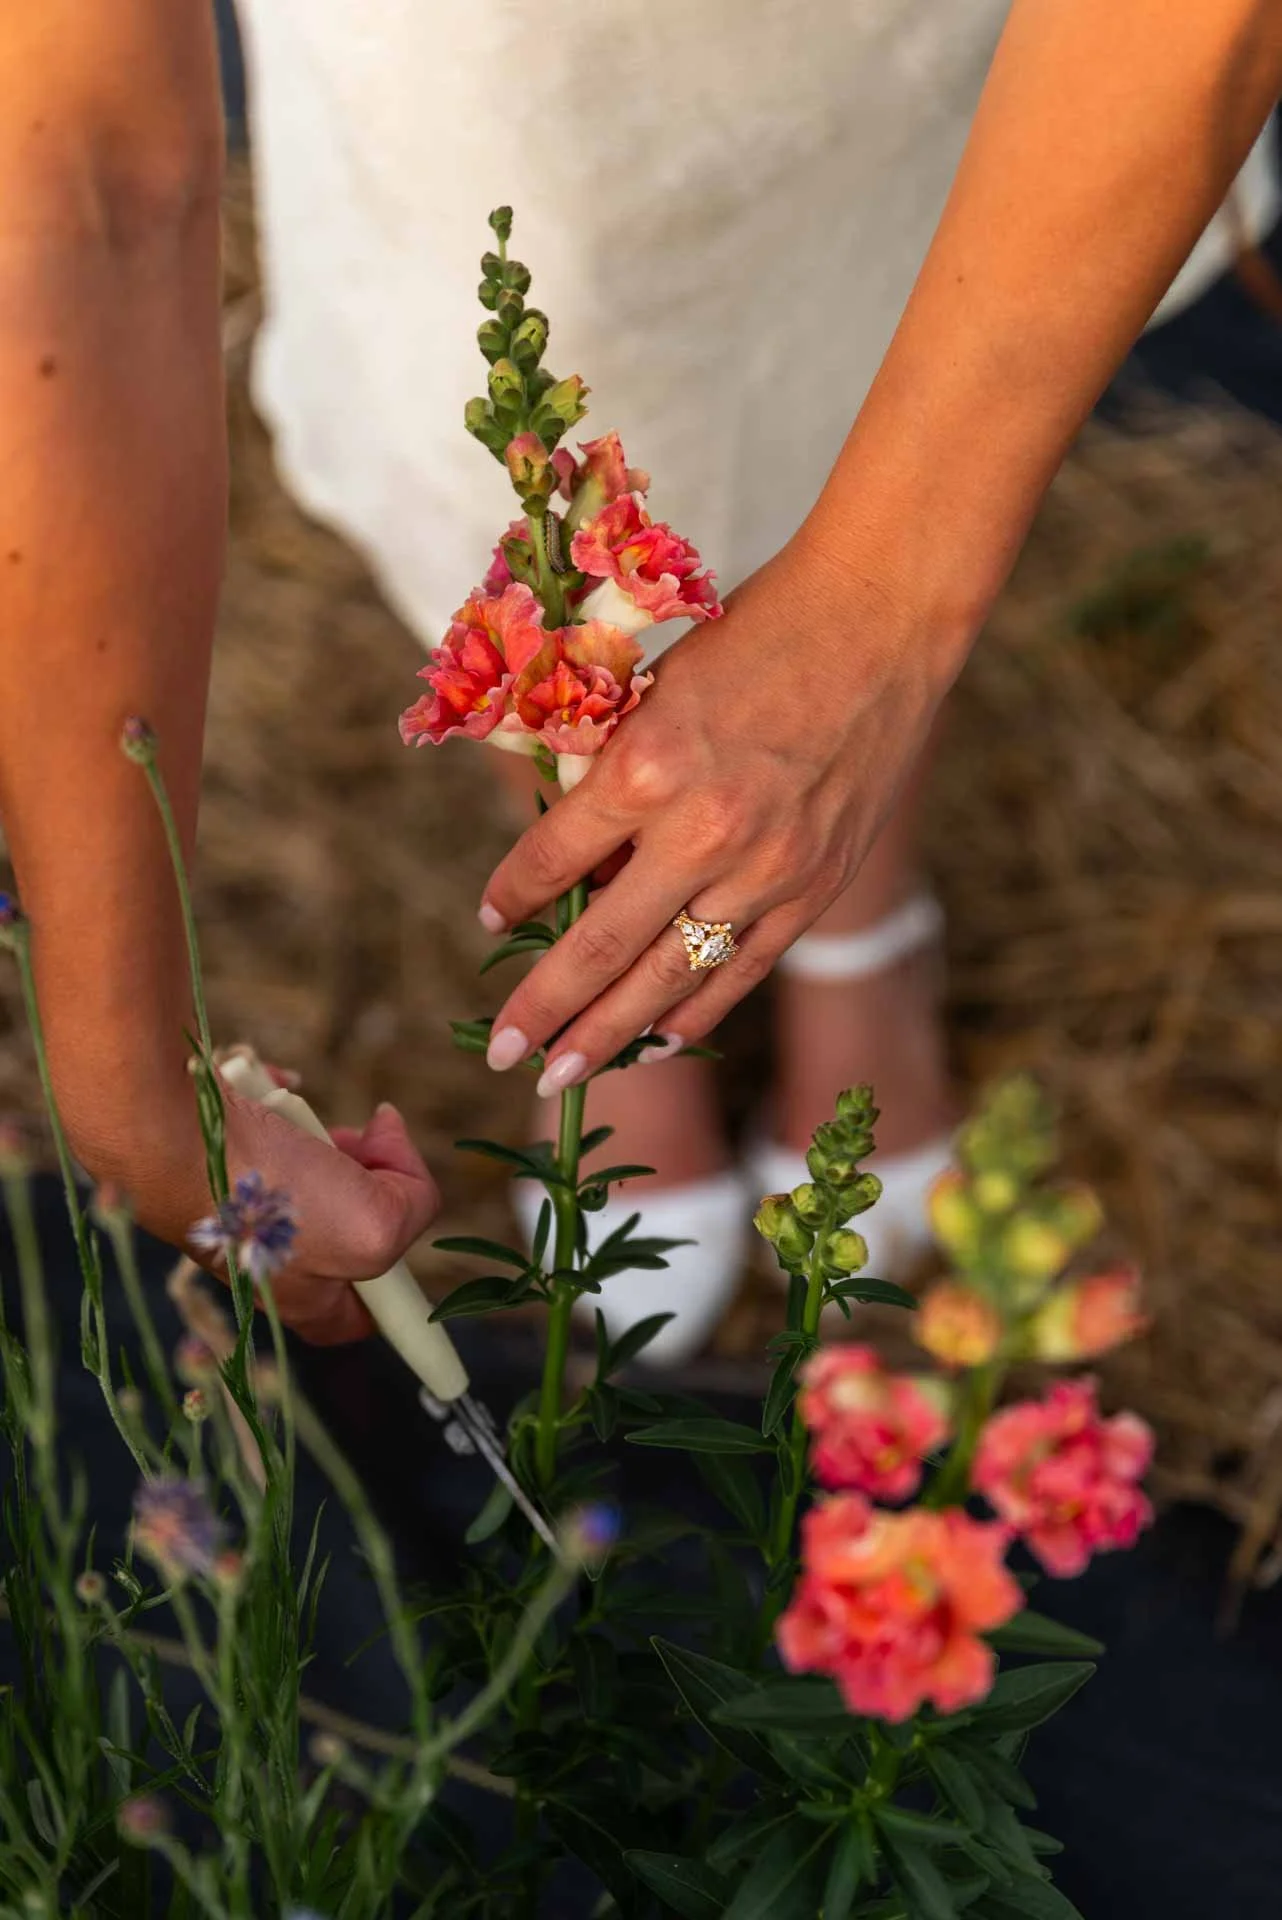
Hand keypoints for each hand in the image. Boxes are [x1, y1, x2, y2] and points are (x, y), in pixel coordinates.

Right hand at [64, 1077, 439, 1346]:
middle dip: (365, 1179)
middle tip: (355, 1154)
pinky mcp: (220, 1159)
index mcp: (302, 1298)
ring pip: (312, 1168)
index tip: (402, 1227)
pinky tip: (278, 1091)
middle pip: (347, 1224)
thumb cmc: (265, 1196)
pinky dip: (282, 1103)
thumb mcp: (372, 1226)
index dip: (395, 1277)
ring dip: (321, 1135)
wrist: (167, 1134)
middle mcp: (270, 1261)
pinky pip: (273, 1124)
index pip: (362, 1314)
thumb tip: (391, 1147)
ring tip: (306, 1126)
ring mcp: (242, 1209)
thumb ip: (411, 1208)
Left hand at [478, 528, 968, 1094]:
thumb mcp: (654, 689)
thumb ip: (609, 773)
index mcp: (644, 766)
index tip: (490, 922)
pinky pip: (740, 971)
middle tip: (498, 1055)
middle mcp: (702, 830)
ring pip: (669, 978)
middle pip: (599, 948)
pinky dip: (693, 1012)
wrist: (877, 619)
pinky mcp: (814, 887)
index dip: (512, 896)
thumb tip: (568, 863)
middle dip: (541, 1011)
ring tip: (559, 1077)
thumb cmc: (752, 635)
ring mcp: (765, 869)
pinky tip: (654, 1041)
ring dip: (607, 1036)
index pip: (550, 860)